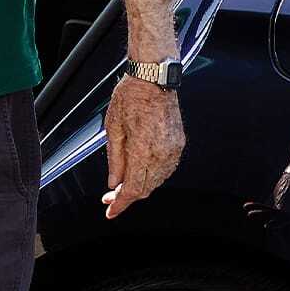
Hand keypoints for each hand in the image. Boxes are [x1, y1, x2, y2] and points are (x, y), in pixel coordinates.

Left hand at [101, 75, 184, 219]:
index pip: (133, 189)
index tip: (111, 211)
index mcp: (143, 149)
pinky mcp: (178, 144)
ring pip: (157, 180)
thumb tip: (113, 182)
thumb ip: (115, 159)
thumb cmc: (131, 96)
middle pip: (146, 188)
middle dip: (127, 196)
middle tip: (110, 196)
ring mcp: (173, 149)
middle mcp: (162, 152)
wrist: (154, 78)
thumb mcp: (113, 128)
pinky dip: (153, 175)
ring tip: (123, 184)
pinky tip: (141, 172)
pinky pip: (166, 169)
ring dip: (141, 186)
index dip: (121, 204)